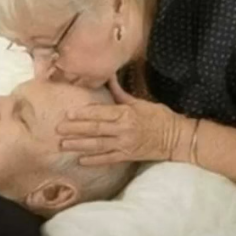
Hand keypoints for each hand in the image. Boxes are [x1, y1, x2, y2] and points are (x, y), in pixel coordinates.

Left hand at [58, 75, 181, 165]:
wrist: (177, 138)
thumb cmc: (159, 116)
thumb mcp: (140, 102)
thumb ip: (120, 93)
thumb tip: (108, 75)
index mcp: (126, 113)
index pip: (101, 113)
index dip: (83, 114)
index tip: (68, 113)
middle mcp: (124, 129)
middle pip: (95, 129)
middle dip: (75, 129)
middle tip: (58, 129)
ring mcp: (125, 144)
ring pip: (98, 145)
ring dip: (80, 145)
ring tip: (63, 145)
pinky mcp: (128, 156)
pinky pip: (108, 159)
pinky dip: (94, 160)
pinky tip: (81, 161)